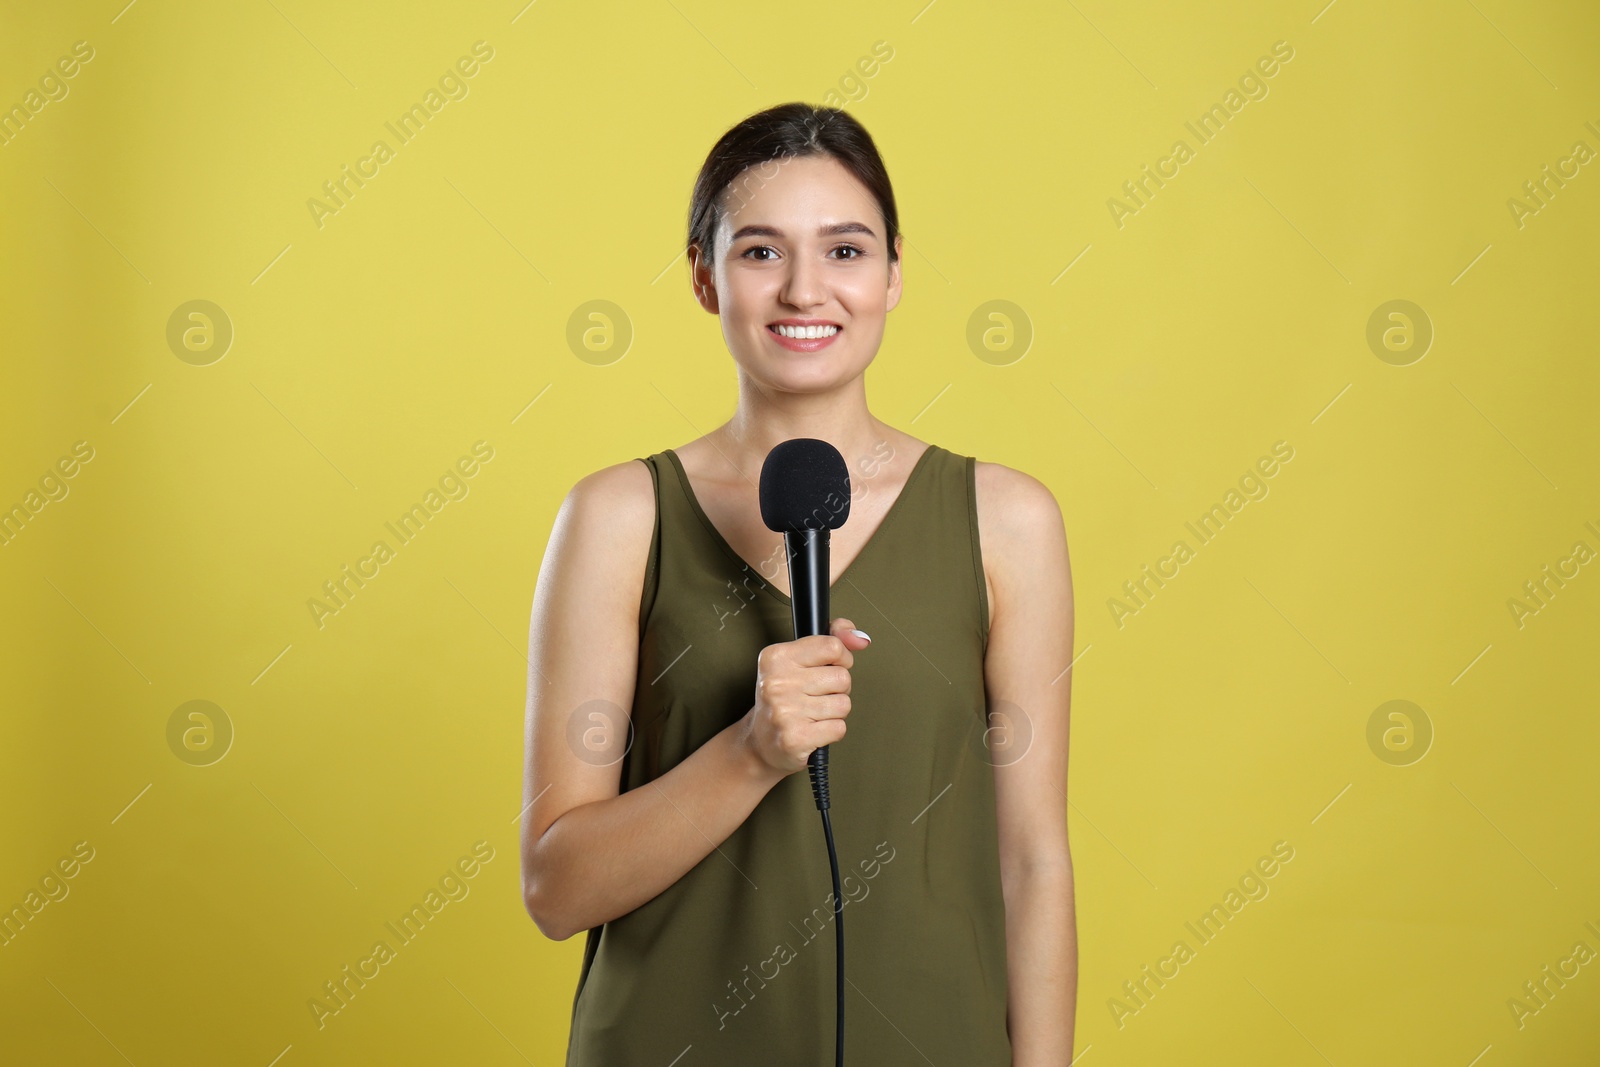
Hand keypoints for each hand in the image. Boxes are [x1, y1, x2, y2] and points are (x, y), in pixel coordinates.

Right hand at [742, 618, 871, 776]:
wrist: (760, 742)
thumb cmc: (785, 698)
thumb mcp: (800, 660)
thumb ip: (834, 639)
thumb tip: (861, 639)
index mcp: (776, 657)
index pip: (832, 646)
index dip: (841, 659)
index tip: (829, 667)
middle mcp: (777, 683)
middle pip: (842, 677)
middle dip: (837, 689)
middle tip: (815, 696)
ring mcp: (784, 711)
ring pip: (843, 704)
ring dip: (835, 712)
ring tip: (813, 713)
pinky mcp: (795, 738)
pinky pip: (839, 728)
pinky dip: (832, 731)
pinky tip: (813, 729)